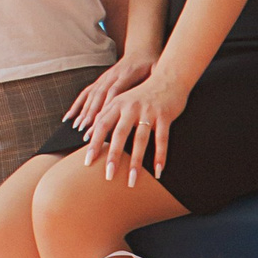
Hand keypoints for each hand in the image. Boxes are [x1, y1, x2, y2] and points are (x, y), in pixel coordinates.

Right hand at [64, 50, 150, 134]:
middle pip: (99, 97)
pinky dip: (77, 105)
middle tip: (86, 132)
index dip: (107, 107)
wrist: (142, 49)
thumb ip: (154, 82)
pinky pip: (86, 93)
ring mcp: (103, 78)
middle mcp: (111, 77)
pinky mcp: (99, 81)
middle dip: (91, 115)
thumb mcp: (156, 70)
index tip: (101, 122)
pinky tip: (69, 118)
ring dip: (83, 112)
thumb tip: (155, 98)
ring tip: (77, 128)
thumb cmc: (151, 64)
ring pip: (91, 96)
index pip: (114, 92)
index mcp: (126, 75)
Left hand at [83, 57, 192, 186]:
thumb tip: (90, 134)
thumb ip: (107, 115)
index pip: (102, 125)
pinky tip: (158, 171)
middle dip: (113, 156)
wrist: (169, 78)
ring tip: (132, 180)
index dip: (94, 143)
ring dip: (136, 162)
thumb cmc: (143, 94)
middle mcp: (131, 107)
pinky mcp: (165, 116)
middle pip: (119, 134)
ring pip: (140, 140)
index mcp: (118, 104)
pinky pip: (162, 139)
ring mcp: (148, 111)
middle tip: (108, 175)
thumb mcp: (122, 101)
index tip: (88, 162)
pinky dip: (160, 156)